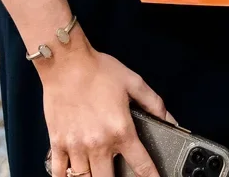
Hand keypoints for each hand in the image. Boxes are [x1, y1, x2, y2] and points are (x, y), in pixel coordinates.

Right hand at [42, 38, 173, 176]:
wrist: (66, 63)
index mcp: (120, 130)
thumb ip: (154, 103)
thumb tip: (171, 119)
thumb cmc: (99, 70)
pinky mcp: (57, 143)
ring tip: (99, 174)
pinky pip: (59, 173)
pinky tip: (73, 176)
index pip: (141, 165)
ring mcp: (76, 146)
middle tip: (121, 176)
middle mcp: (98, 143)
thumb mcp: (133, 82)